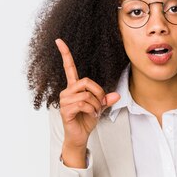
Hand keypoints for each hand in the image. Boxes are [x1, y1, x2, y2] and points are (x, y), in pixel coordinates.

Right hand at [56, 38, 119, 155]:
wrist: (79, 136)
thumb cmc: (86, 120)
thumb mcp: (99, 107)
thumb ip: (106, 100)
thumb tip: (117, 95)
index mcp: (74, 87)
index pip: (69, 67)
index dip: (65, 54)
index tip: (59, 41)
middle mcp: (67, 91)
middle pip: (86, 82)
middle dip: (98, 93)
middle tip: (100, 104)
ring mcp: (65, 100)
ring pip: (86, 95)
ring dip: (96, 104)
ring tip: (94, 112)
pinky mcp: (65, 110)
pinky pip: (83, 104)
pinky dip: (91, 110)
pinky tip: (90, 115)